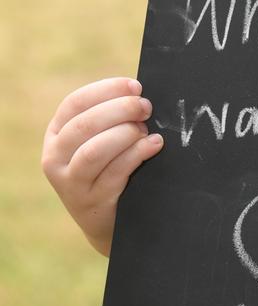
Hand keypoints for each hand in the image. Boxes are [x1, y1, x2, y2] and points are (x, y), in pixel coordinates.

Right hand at [41, 77, 163, 256]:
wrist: (107, 219)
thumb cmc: (109, 166)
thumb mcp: (100, 138)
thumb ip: (111, 116)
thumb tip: (138, 92)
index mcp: (56, 133)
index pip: (75, 103)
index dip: (107, 90)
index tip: (135, 87)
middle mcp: (54, 158)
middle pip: (85, 124)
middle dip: (121, 109)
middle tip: (146, 107)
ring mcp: (69, 183)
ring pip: (95, 150)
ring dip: (126, 134)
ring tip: (146, 131)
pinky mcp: (90, 203)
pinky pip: (114, 173)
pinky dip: (137, 154)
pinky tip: (154, 145)